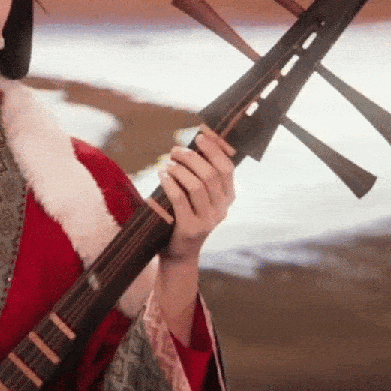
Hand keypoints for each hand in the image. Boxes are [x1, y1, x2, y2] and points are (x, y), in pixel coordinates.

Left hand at [154, 125, 235, 262]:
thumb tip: (193, 145)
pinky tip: (162, 175)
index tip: (200, 137)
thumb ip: (199, 175)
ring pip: (196, 186)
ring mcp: (208, 220)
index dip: (215, 150)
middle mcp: (222, 209)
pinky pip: (180, 199)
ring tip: (167, 165)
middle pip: (210, 175)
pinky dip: (170, 183)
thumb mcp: (197, 196)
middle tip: (174, 150)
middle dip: (192, 157)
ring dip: (179, 170)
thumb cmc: (184, 216)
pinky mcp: (191, 228)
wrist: (179, 253)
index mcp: (227, 198)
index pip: (227, 169)